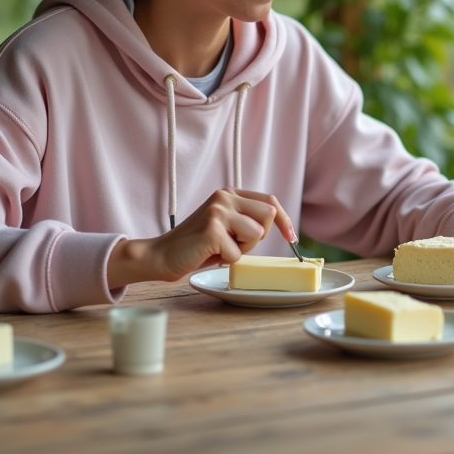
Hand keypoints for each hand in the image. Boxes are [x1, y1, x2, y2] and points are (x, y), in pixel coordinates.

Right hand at [107, 188, 295, 286]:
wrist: (162, 255)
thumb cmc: (197, 245)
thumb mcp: (225, 225)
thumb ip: (246, 218)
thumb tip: (279, 222)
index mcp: (229, 193)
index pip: (270, 200)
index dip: (284, 220)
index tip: (291, 237)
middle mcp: (225, 197)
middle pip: (269, 215)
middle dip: (257, 238)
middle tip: (233, 244)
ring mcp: (218, 211)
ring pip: (257, 235)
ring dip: (242, 249)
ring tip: (219, 248)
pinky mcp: (212, 229)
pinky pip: (237, 253)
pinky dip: (226, 260)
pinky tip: (208, 254)